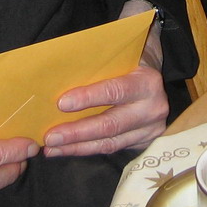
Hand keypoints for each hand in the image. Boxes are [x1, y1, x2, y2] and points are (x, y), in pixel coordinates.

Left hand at [43, 17, 168, 156]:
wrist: (156, 79)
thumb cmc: (132, 63)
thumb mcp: (122, 56)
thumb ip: (100, 64)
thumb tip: (60, 72)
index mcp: (147, 83)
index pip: (114, 91)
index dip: (88, 98)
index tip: (61, 103)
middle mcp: (152, 109)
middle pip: (110, 125)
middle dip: (77, 132)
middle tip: (50, 136)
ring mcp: (149, 130)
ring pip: (108, 142)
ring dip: (76, 146)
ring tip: (51, 147)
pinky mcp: (142, 142)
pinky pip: (110, 148)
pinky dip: (85, 149)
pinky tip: (65, 149)